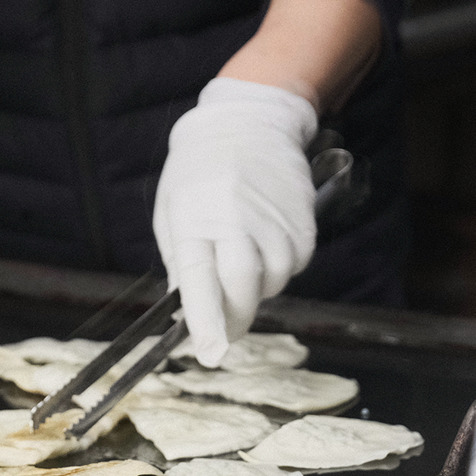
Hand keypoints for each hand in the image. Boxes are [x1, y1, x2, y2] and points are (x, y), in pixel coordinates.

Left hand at [153, 78, 317, 366]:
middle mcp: (237, 220)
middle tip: (224, 332)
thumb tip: (187, 309)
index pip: (199, 279)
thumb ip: (179, 262)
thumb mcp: (172, 212)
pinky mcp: (303, 221)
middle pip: (243, 287)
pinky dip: (278, 268)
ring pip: (273, 281)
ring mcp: (274, 220)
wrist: (246, 123)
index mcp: (195, 219)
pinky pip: (294, 265)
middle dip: (234, 319)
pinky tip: (264, 242)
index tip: (209, 351)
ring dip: (257, 289)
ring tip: (241, 257)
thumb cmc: (197, 172)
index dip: (205, 319)